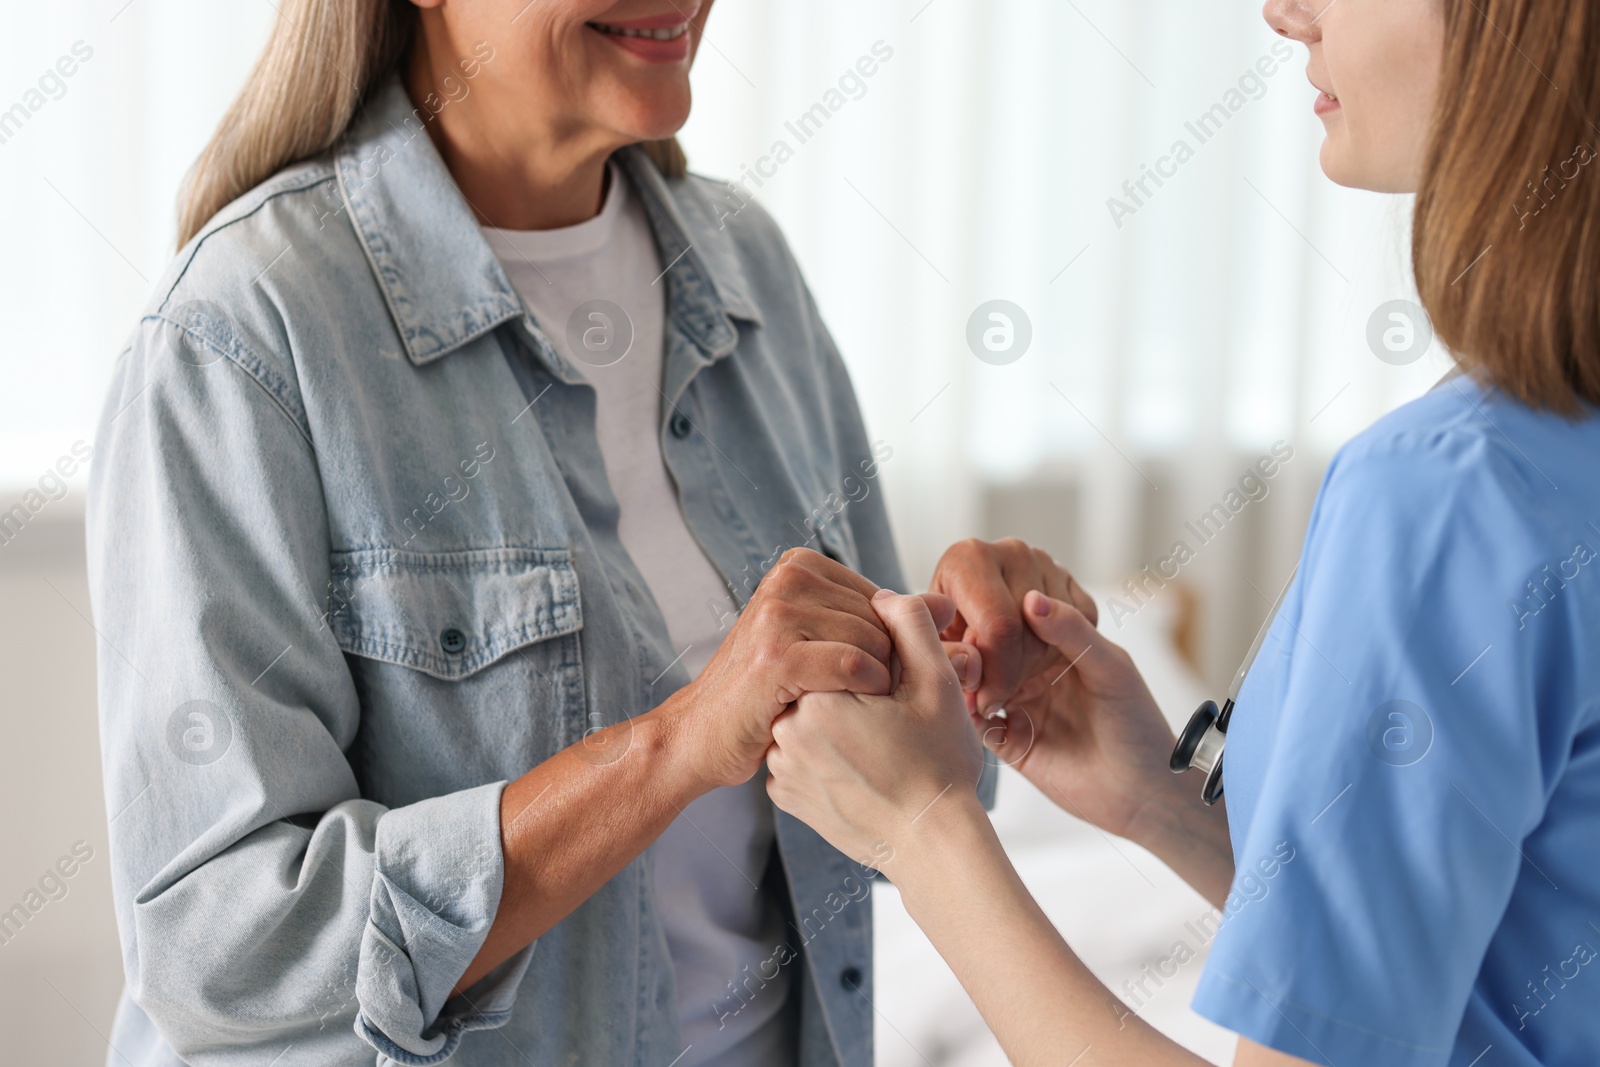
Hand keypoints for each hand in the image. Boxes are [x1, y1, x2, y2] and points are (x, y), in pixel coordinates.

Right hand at [668, 548, 958, 788]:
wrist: (702, 734)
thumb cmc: (768, 694)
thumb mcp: (828, 647)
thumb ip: (888, 623)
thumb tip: (947, 605)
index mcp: (798, 566)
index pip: (883, 599)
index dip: (887, 646)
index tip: (864, 679)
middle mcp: (787, 579)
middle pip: (882, 620)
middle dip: (885, 665)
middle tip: (861, 702)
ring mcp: (778, 613)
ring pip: (874, 642)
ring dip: (873, 685)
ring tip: (846, 709)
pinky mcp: (777, 655)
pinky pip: (856, 666)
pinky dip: (862, 694)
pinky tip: (845, 714)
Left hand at [766, 591, 984, 866]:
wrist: (931, 845)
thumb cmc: (940, 766)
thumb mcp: (937, 683)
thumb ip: (910, 625)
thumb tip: (882, 594)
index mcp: (818, 693)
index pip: (835, 651)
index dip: (873, 666)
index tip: (898, 692)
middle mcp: (786, 730)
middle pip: (817, 683)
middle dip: (849, 692)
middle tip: (892, 723)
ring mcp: (780, 767)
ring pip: (805, 720)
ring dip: (833, 724)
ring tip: (878, 749)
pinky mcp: (784, 796)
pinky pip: (798, 758)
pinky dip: (823, 758)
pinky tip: (859, 770)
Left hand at [929, 538, 1096, 714]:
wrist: (964, 625)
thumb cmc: (946, 642)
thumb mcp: (936, 653)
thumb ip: (950, 661)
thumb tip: (973, 668)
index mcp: (969, 558)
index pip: (1000, 626)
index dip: (996, 676)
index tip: (986, 704)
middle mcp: (1010, 550)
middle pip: (1030, 630)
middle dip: (1013, 676)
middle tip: (993, 697)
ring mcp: (1045, 561)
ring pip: (1058, 633)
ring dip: (1035, 669)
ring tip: (1005, 678)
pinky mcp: (1072, 580)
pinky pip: (1081, 629)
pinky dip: (1060, 655)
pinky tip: (1028, 662)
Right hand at [981, 591, 1179, 841]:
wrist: (1143, 791)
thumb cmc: (1138, 724)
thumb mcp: (1111, 667)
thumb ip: (1072, 632)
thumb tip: (1031, 598)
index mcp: (1059, 647)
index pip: (1017, 621)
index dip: (998, 616)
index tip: (983, 615)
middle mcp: (1034, 674)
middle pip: (991, 651)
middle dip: (976, 647)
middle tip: (968, 649)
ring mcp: (1020, 707)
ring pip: (979, 685)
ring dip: (969, 679)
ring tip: (967, 677)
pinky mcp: (1010, 742)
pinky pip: (978, 724)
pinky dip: (967, 713)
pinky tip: (972, 707)